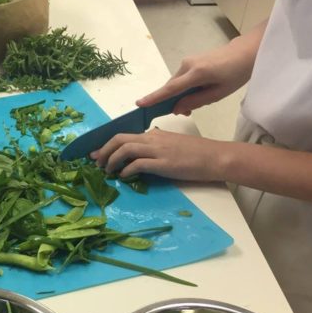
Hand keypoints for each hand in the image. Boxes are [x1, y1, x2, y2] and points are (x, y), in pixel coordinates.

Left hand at [90, 128, 229, 180]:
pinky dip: (127, 170)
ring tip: (108, 172)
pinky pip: (138, 164)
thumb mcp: (171, 145)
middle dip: (103, 151)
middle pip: (119, 139)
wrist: (214, 157)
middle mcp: (153, 139)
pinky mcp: (164, 163)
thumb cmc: (195, 153)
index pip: (124, 136)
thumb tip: (140, 152)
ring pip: (125, 149)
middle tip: (96, 163)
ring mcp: (158, 150)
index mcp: (153, 135)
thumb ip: (155, 146)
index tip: (97, 154)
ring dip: (112, 161)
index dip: (107, 145)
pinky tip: (124, 177)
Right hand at [136, 27, 261, 114]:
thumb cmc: (235, 74)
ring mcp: (187, 61)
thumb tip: (175, 109)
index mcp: (196, 74)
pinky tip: (198, 91)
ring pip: (176, 84)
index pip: (170, 89)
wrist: (245, 52)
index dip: (154, 98)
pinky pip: (181, 79)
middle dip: (173, 102)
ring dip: (180, 95)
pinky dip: (184, 88)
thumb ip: (195, 102)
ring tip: (197, 101)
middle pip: (171, 88)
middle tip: (186, 113)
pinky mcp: (189, 61)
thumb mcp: (218, 94)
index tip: (139, 104)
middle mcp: (187, 65)